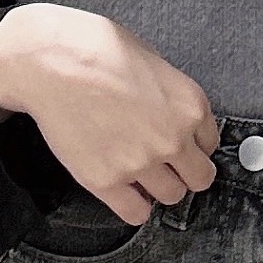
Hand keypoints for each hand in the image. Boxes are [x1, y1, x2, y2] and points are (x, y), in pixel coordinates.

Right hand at [0, 6, 222, 224]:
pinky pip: (136, 213)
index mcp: (190, 105)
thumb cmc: (96, 49)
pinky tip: (126, 191)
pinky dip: (135, 207)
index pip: (211, 144)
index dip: (193, 144)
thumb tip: (172, 116)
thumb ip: (171, 98)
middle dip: (185, 172)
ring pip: (171, 197)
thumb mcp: (153, 62)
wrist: (51, 61)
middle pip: (200, 178)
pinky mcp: (106, 181)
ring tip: (141, 173)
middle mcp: (172, 138)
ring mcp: (140, 163)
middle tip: (167, 165)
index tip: (181, 144)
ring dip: (159, 188)